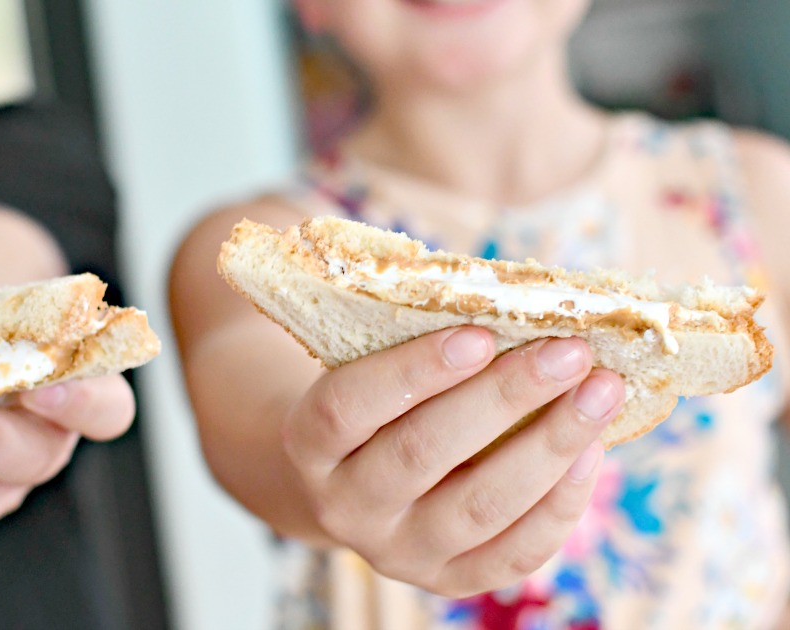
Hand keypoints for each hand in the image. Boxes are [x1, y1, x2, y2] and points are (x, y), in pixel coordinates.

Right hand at [282, 327, 623, 596]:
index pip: (348, 406)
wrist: (350, 482)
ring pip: (478, 506)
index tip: (480, 333)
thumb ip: (416, 338)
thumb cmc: (376, 400)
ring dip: (549, 445)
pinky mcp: (447, 579)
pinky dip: (560, 504)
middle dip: (503, 397)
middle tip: (567, 351)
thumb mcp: (366, 366)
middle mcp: (345, 506)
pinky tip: (591, 451)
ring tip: (601, 392)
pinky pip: (512, 554)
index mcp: (308, 443)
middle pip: (421, 454)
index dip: (414, 370)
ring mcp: (397, 551)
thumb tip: (512, 296)